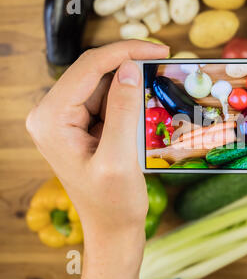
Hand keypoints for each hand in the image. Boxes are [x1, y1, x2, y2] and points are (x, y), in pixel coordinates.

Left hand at [26, 40, 168, 278]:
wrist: (112, 228)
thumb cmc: (114, 203)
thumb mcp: (120, 157)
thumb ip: (123, 110)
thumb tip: (130, 67)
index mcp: (52, 119)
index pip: (89, 68)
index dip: (126, 52)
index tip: (160, 50)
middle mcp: (52, 114)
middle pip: (93, 72)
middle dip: (129, 66)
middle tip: (163, 64)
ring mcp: (64, 119)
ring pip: (102, 84)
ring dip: (130, 84)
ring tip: (157, 93)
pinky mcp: (79, 126)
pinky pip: (105, 100)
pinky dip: (127, 98)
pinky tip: (144, 107)